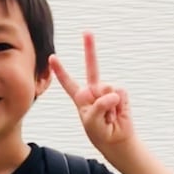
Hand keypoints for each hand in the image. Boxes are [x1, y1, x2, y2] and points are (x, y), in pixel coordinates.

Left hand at [49, 33, 135, 156]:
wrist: (117, 140)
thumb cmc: (100, 132)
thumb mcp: (90, 121)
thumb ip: (97, 106)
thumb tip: (112, 93)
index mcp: (81, 97)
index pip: (68, 82)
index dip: (61, 70)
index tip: (52, 58)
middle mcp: (94, 90)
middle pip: (92, 67)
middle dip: (89, 49)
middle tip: (87, 32)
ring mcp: (107, 91)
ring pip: (106, 88)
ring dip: (108, 106)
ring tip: (108, 117)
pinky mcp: (120, 94)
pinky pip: (119, 94)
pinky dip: (118, 106)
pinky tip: (116, 114)